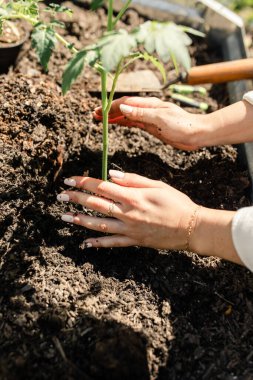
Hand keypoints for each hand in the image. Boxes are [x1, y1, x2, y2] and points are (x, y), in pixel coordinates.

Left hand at [57, 170, 196, 249]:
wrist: (191, 228)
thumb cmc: (177, 203)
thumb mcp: (157, 185)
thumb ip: (134, 180)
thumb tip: (112, 175)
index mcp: (133, 196)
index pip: (102, 187)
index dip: (84, 182)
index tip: (70, 180)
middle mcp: (128, 213)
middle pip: (96, 204)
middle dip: (76, 199)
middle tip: (60, 196)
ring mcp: (130, 229)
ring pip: (99, 224)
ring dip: (80, 220)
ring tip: (65, 217)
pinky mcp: (134, 241)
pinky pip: (112, 243)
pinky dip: (97, 244)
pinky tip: (84, 243)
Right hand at [94, 97, 203, 149]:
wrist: (197, 134)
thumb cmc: (182, 125)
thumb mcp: (160, 120)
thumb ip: (141, 114)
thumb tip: (122, 109)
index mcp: (149, 104)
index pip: (125, 103)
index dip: (110, 107)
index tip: (98, 112)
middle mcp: (147, 109)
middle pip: (124, 108)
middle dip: (109, 111)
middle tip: (94, 115)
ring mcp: (149, 117)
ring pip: (127, 115)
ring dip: (114, 117)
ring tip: (101, 119)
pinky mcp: (152, 126)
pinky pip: (134, 123)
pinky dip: (123, 122)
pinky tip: (117, 124)